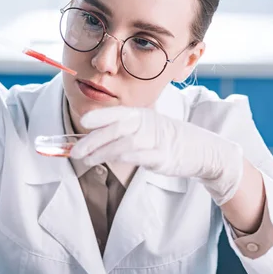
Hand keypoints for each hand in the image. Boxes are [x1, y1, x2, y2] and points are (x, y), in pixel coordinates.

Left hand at [70, 106, 243, 205]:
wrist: (198, 149)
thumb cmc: (164, 138)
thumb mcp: (144, 128)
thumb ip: (120, 132)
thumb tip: (89, 140)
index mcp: (141, 115)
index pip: (117, 113)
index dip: (100, 116)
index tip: (83, 121)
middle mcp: (147, 124)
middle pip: (116, 130)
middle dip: (93, 140)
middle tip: (75, 151)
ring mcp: (156, 140)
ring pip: (125, 144)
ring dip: (103, 152)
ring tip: (87, 160)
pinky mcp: (164, 157)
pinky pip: (143, 156)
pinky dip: (128, 157)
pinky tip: (114, 160)